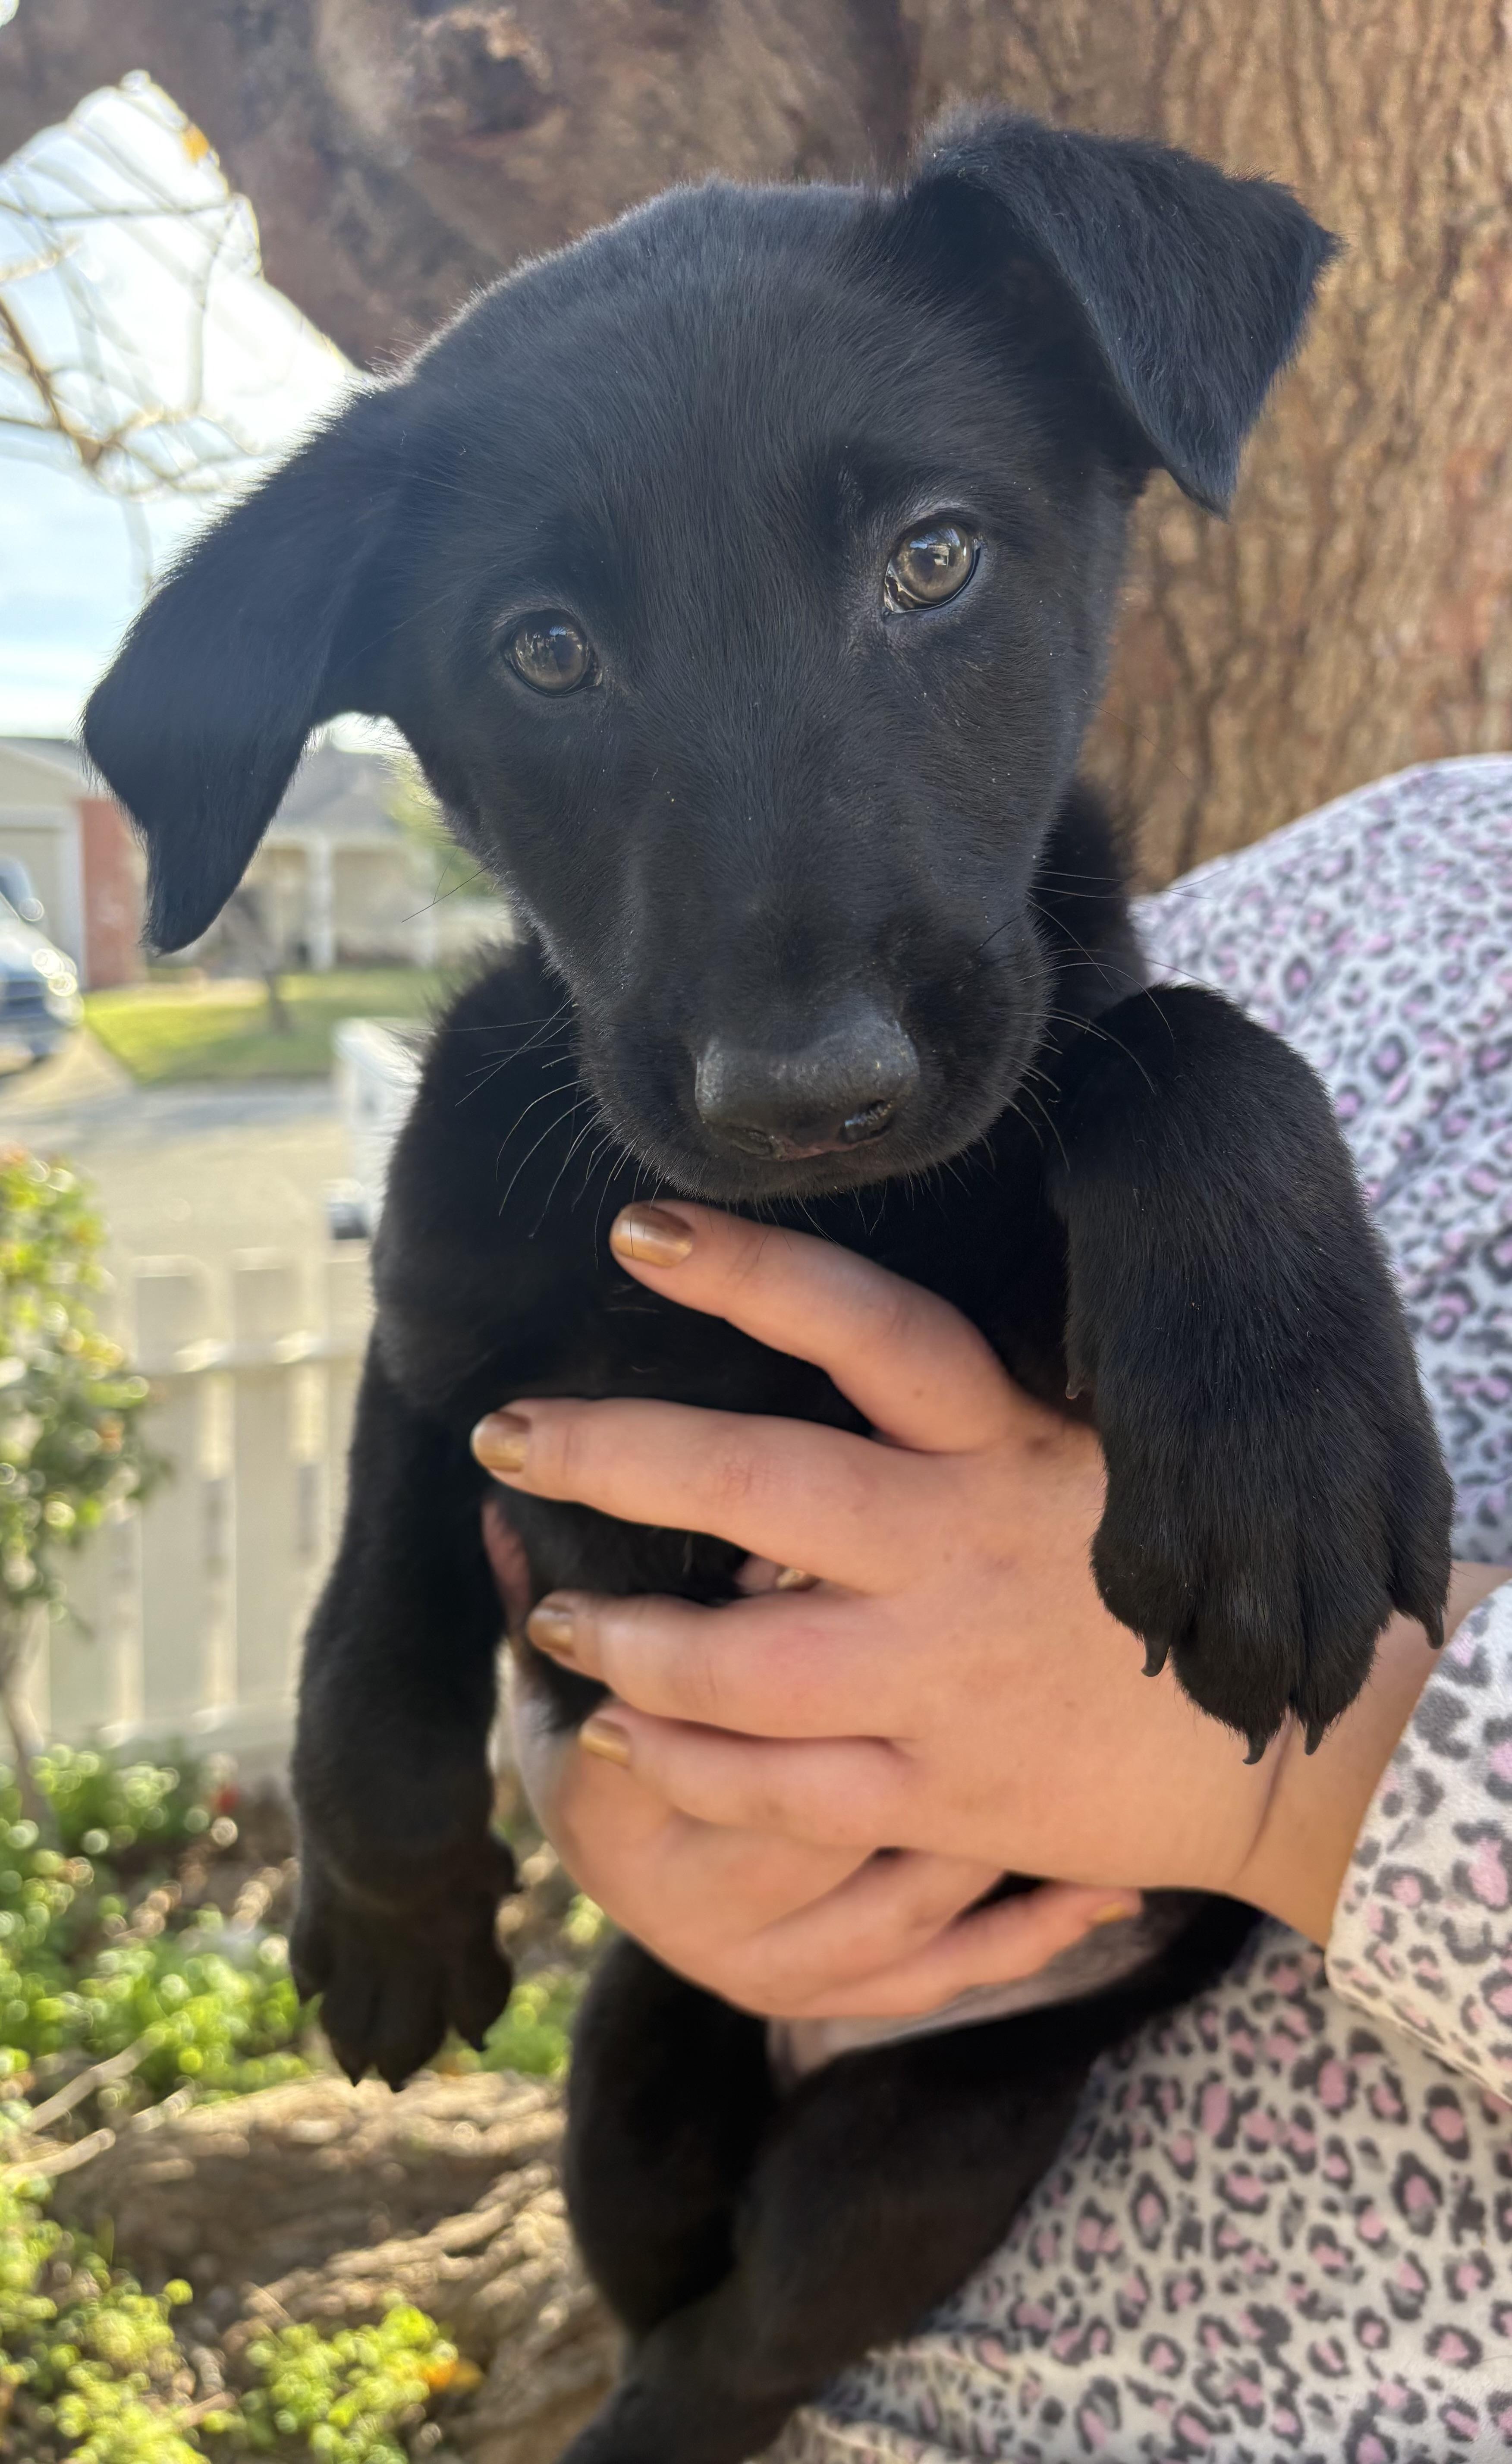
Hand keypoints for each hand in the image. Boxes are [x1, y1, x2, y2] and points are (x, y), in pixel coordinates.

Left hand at [478, 1204, 1494, 1992]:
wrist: (1286, 1743)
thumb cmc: (1145, 1570)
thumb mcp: (1076, 1456)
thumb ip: (954, 1415)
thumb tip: (807, 1345)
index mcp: (1001, 1446)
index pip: (867, 1327)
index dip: (749, 1269)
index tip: (636, 1228)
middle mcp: (961, 1550)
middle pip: (759, 1484)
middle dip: (610, 1452)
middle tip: (504, 1426)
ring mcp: (945, 1684)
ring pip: (739, 1664)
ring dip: (622, 1639)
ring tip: (551, 1612)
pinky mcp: (940, 1798)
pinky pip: (776, 1793)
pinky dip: (681, 1768)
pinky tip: (617, 1739)